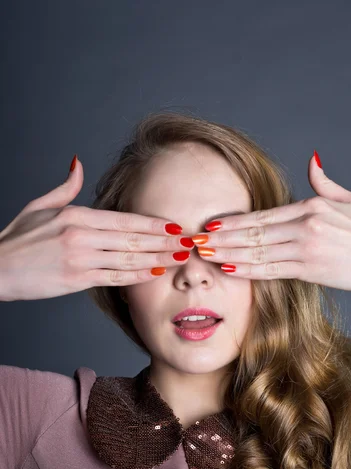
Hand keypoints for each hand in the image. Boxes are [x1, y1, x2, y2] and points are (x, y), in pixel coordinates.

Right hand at [0, 157, 191, 301]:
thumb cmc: (18, 239)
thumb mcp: (39, 206)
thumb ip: (65, 187)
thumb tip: (78, 163)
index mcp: (75, 215)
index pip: (124, 219)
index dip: (153, 224)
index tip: (175, 226)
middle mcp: (81, 236)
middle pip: (133, 238)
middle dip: (165, 241)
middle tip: (189, 243)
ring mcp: (80, 259)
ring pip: (128, 258)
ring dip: (158, 259)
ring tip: (179, 258)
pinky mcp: (76, 280)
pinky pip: (114, 277)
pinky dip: (136, 276)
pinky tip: (154, 274)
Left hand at [191, 152, 350, 294]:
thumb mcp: (349, 200)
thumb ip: (324, 183)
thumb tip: (311, 161)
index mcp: (311, 206)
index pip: (262, 215)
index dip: (233, 221)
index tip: (211, 225)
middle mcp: (305, 225)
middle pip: (253, 232)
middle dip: (222, 238)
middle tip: (197, 241)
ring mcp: (307, 248)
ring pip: (257, 251)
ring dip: (228, 253)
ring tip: (206, 255)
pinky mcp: (311, 270)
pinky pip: (272, 270)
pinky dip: (249, 269)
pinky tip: (230, 268)